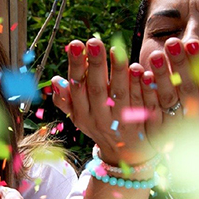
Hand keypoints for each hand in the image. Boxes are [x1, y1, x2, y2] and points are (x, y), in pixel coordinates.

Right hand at [51, 38, 157, 165]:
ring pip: (120, 96)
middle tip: (94, 41)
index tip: (75, 44)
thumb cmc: (100, 127)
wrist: (126, 157)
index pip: (77, 88)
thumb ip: (66, 100)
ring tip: (117, 49)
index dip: (76, 66)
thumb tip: (55, 80)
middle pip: (97, 90)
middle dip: (94, 65)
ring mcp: (122, 122)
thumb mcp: (80, 117)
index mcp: (83, 114)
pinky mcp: (143, 123)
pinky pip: (142, 103)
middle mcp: (101, 119)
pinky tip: (142, 69)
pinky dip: (142, 86)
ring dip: (118, 72)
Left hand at [141, 38, 198, 150]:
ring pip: (168, 100)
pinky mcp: (159, 135)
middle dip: (179, 65)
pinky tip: (139, 74)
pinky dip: (145, 94)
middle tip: (171, 41)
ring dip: (160, 77)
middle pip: (186, 89)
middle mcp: (197, 122)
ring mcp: (177, 129)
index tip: (193, 42)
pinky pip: (151, 112)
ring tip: (154, 53)